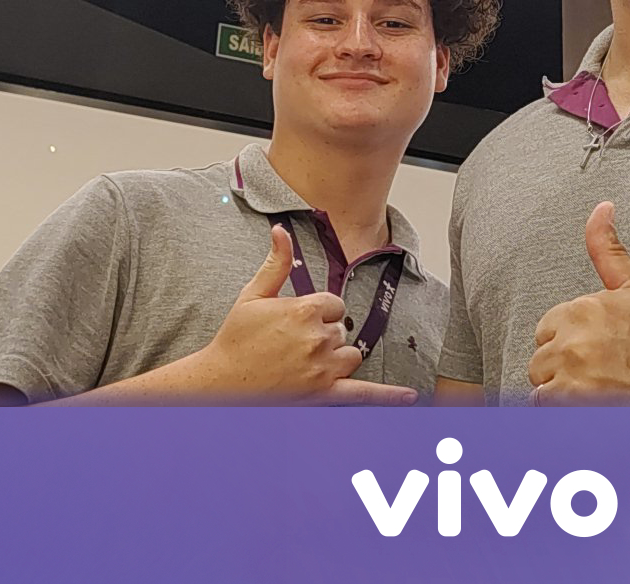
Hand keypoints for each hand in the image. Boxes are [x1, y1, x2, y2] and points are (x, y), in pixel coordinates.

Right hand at [192, 226, 416, 405]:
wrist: (220, 382)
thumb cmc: (235, 339)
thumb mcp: (252, 296)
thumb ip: (276, 264)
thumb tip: (281, 231)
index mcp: (304, 310)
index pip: (334, 304)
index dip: (318, 311)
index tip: (297, 321)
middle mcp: (318, 338)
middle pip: (341, 330)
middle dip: (323, 334)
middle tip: (292, 344)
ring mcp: (323, 368)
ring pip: (350, 355)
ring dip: (336, 357)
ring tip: (305, 362)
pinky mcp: (323, 394)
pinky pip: (363, 395)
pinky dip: (387, 397)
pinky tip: (409, 398)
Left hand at [527, 203, 629, 404]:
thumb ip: (608, 249)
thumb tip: (602, 207)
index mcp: (582, 309)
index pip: (547, 329)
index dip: (570, 341)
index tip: (599, 349)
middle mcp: (574, 340)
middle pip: (540, 359)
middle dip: (564, 367)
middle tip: (603, 371)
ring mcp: (573, 375)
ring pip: (542, 384)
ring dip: (563, 391)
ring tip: (600, 388)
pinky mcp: (576, 406)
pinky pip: (545, 408)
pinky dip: (563, 411)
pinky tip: (594, 404)